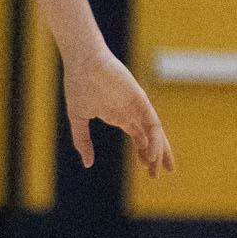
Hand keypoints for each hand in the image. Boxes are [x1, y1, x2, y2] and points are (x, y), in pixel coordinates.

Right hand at [63, 49, 174, 177]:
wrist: (83, 62)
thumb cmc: (77, 85)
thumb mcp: (78, 118)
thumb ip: (82, 140)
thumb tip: (87, 163)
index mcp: (118, 116)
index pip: (139, 139)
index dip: (143, 154)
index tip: (146, 170)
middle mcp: (131, 113)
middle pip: (150, 138)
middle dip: (155, 157)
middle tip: (156, 175)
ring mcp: (137, 106)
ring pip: (155, 133)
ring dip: (159, 151)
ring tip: (159, 168)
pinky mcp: (141, 100)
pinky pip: (152, 123)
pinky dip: (155, 138)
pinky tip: (152, 152)